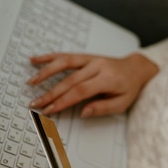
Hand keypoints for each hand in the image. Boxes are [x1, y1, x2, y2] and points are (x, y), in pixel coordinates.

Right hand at [28, 53, 157, 116]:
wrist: (136, 68)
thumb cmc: (129, 88)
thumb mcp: (122, 103)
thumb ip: (102, 108)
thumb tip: (82, 112)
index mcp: (107, 79)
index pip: (80, 91)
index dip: (63, 101)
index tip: (49, 110)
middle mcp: (98, 66)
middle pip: (69, 80)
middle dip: (51, 93)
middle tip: (35, 103)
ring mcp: (91, 59)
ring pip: (65, 63)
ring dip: (46, 72)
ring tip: (31, 82)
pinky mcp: (87, 56)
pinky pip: (67, 55)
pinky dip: (49, 57)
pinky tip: (35, 60)